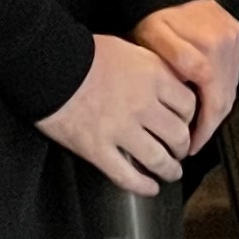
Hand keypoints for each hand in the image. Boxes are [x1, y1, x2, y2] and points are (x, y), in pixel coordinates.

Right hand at [34, 32, 197, 193]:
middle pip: (177, 135)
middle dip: (182, 147)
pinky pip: (126, 175)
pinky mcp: (97, 149)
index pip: (188, 105)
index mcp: (154, 77)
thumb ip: (152, 69)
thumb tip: (166, 84)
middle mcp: (143, 105)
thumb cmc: (85, 53)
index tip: (186, 124)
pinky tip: (149, 188)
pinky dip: (142, 186)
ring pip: (157, 159)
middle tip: (179, 151)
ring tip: (170, 173)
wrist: (49, 65)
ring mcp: (121, 129)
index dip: (190, 118)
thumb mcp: (130, 50)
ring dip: (168, 170)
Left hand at [132, 0, 238, 148]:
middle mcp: (229, 42)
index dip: (203, 127)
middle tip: (192, 145)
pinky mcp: (236, 36)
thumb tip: (200, 79)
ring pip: (232, 88)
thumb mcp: (154, 38)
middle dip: (210, 124)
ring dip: (217, 111)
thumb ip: (178, 59)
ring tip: (198, 129)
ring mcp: (235, 39)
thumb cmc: (152, 20)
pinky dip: (220, 93)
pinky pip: (232, 74)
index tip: (189, 146)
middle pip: (226, 96)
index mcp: (210, 45)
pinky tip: (206, 104)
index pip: (214, 98)